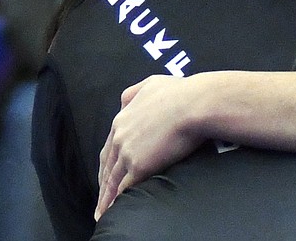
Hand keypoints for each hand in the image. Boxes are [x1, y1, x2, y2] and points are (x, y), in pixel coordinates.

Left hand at [95, 75, 203, 219]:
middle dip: (103, 183)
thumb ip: (134, 92)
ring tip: (102, 211)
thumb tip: (126, 102)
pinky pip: (124, 187)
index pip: (109, 146)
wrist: (195, 104)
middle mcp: (120, 135)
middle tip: (100, 198)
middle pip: (106, 165)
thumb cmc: (181, 92)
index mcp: (122, 118)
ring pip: (112, 179)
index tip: (106, 173)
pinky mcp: (139, 165)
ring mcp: (128, 151)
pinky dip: (117, 200)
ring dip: (106, 197)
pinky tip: (115, 208)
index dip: (107, 162)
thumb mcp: (151, 83)